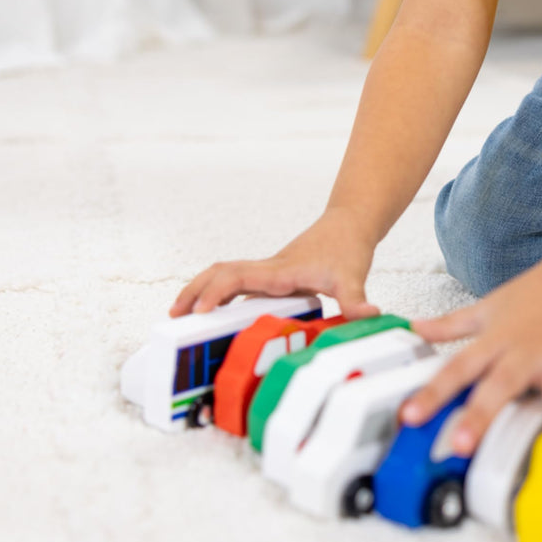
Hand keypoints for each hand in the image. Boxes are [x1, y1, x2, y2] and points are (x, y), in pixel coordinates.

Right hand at [169, 207, 380, 320]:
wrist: (349, 225)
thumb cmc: (348, 248)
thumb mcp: (353, 277)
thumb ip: (356, 300)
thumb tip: (367, 315)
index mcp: (278, 272)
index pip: (236, 278)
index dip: (215, 293)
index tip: (200, 312)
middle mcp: (267, 271)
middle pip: (219, 274)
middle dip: (194, 292)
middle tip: (174, 317)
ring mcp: (267, 273)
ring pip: (225, 277)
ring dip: (202, 292)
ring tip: (182, 316)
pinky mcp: (272, 277)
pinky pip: (237, 284)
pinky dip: (220, 296)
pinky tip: (216, 314)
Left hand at [403, 262, 541, 455]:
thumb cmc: (533, 297)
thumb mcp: (487, 309)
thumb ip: (450, 326)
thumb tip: (411, 330)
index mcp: (496, 344)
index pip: (457, 370)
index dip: (432, 394)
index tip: (409, 417)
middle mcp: (526, 354)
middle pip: (498, 386)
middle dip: (480, 414)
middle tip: (461, 443)